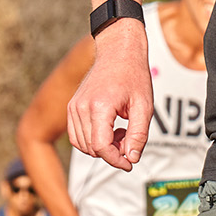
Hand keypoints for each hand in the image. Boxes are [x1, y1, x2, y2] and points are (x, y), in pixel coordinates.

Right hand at [67, 24, 151, 170]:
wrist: (118, 52)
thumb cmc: (133, 75)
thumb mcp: (144, 106)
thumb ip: (139, 135)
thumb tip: (132, 158)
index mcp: (100, 106)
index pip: (101, 147)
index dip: (116, 160)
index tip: (129, 163)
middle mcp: (81, 107)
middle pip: (92, 148)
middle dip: (112, 152)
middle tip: (130, 139)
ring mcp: (73, 107)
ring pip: (82, 145)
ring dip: (102, 147)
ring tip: (121, 131)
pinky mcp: (71, 107)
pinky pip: (77, 135)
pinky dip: (92, 140)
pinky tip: (110, 128)